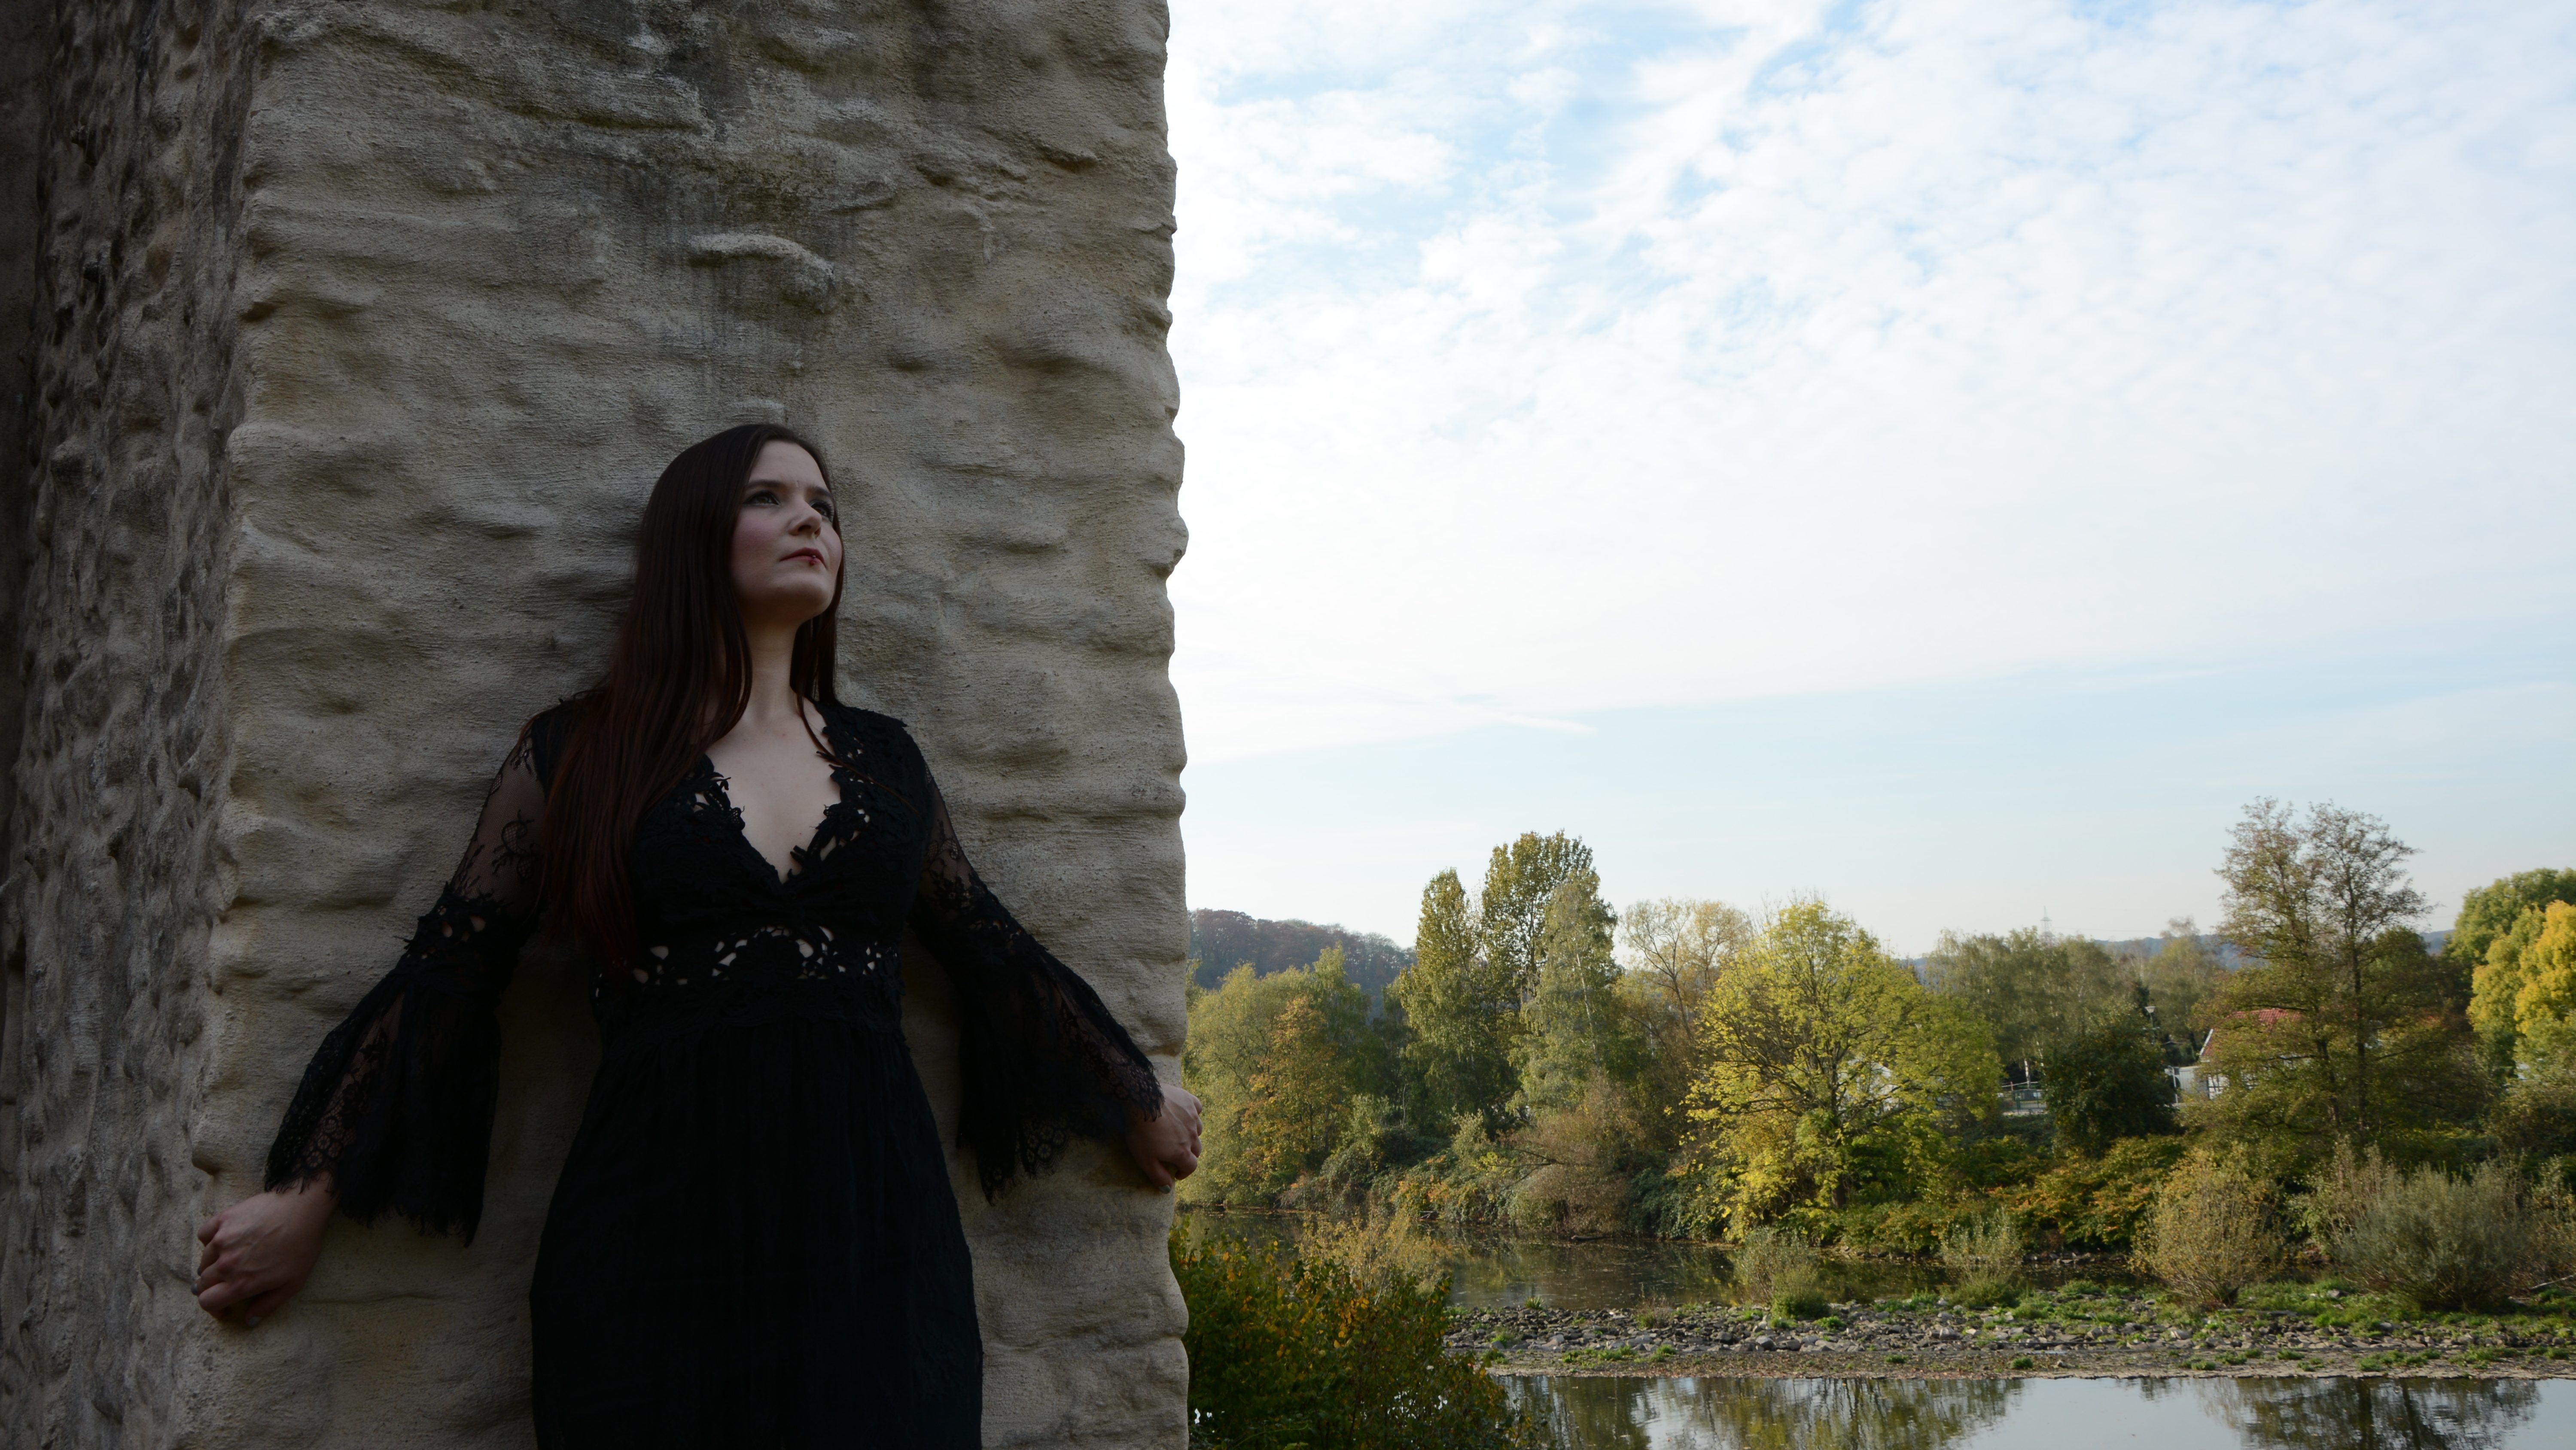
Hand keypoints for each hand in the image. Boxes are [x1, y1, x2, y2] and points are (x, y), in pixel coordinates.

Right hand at [195, 1181, 335, 1326]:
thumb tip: (248, 1321)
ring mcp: (222, 1240)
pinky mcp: (223, 1220)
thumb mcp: (292, 1284)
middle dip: (212, 1288)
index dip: (213, 1308)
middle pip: (202, 1283)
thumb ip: (267, 1305)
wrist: (302, 1209)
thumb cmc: (301, 1247)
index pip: (207, 1302)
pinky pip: (204, 1235)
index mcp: (241, 1283)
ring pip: (203, 1260)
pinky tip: (224, 1241)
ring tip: (229, 1262)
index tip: (223, 1305)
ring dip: (212, 1266)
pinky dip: (209, 1240)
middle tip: (226, 1284)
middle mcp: (226, 1264)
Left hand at [1125, 1082, 1201, 1190]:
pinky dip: (1193, 1114)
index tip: (1177, 1173)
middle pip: (1197, 1149)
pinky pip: (1197, 1110)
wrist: (1140, 1100)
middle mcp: (1191, 1136)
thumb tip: (1168, 1190)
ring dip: (1191, 1134)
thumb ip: (1158, 1176)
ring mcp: (1192, 1117)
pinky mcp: (1189, 1101)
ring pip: (1198, 1130)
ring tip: (1180, 1133)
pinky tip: (1185, 1115)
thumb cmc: (1141, 1132)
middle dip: (1189, 1155)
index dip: (1185, 1172)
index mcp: (1182, 1152)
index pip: (1191, 1167)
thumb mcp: (1145, 1160)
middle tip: (1177, 1154)